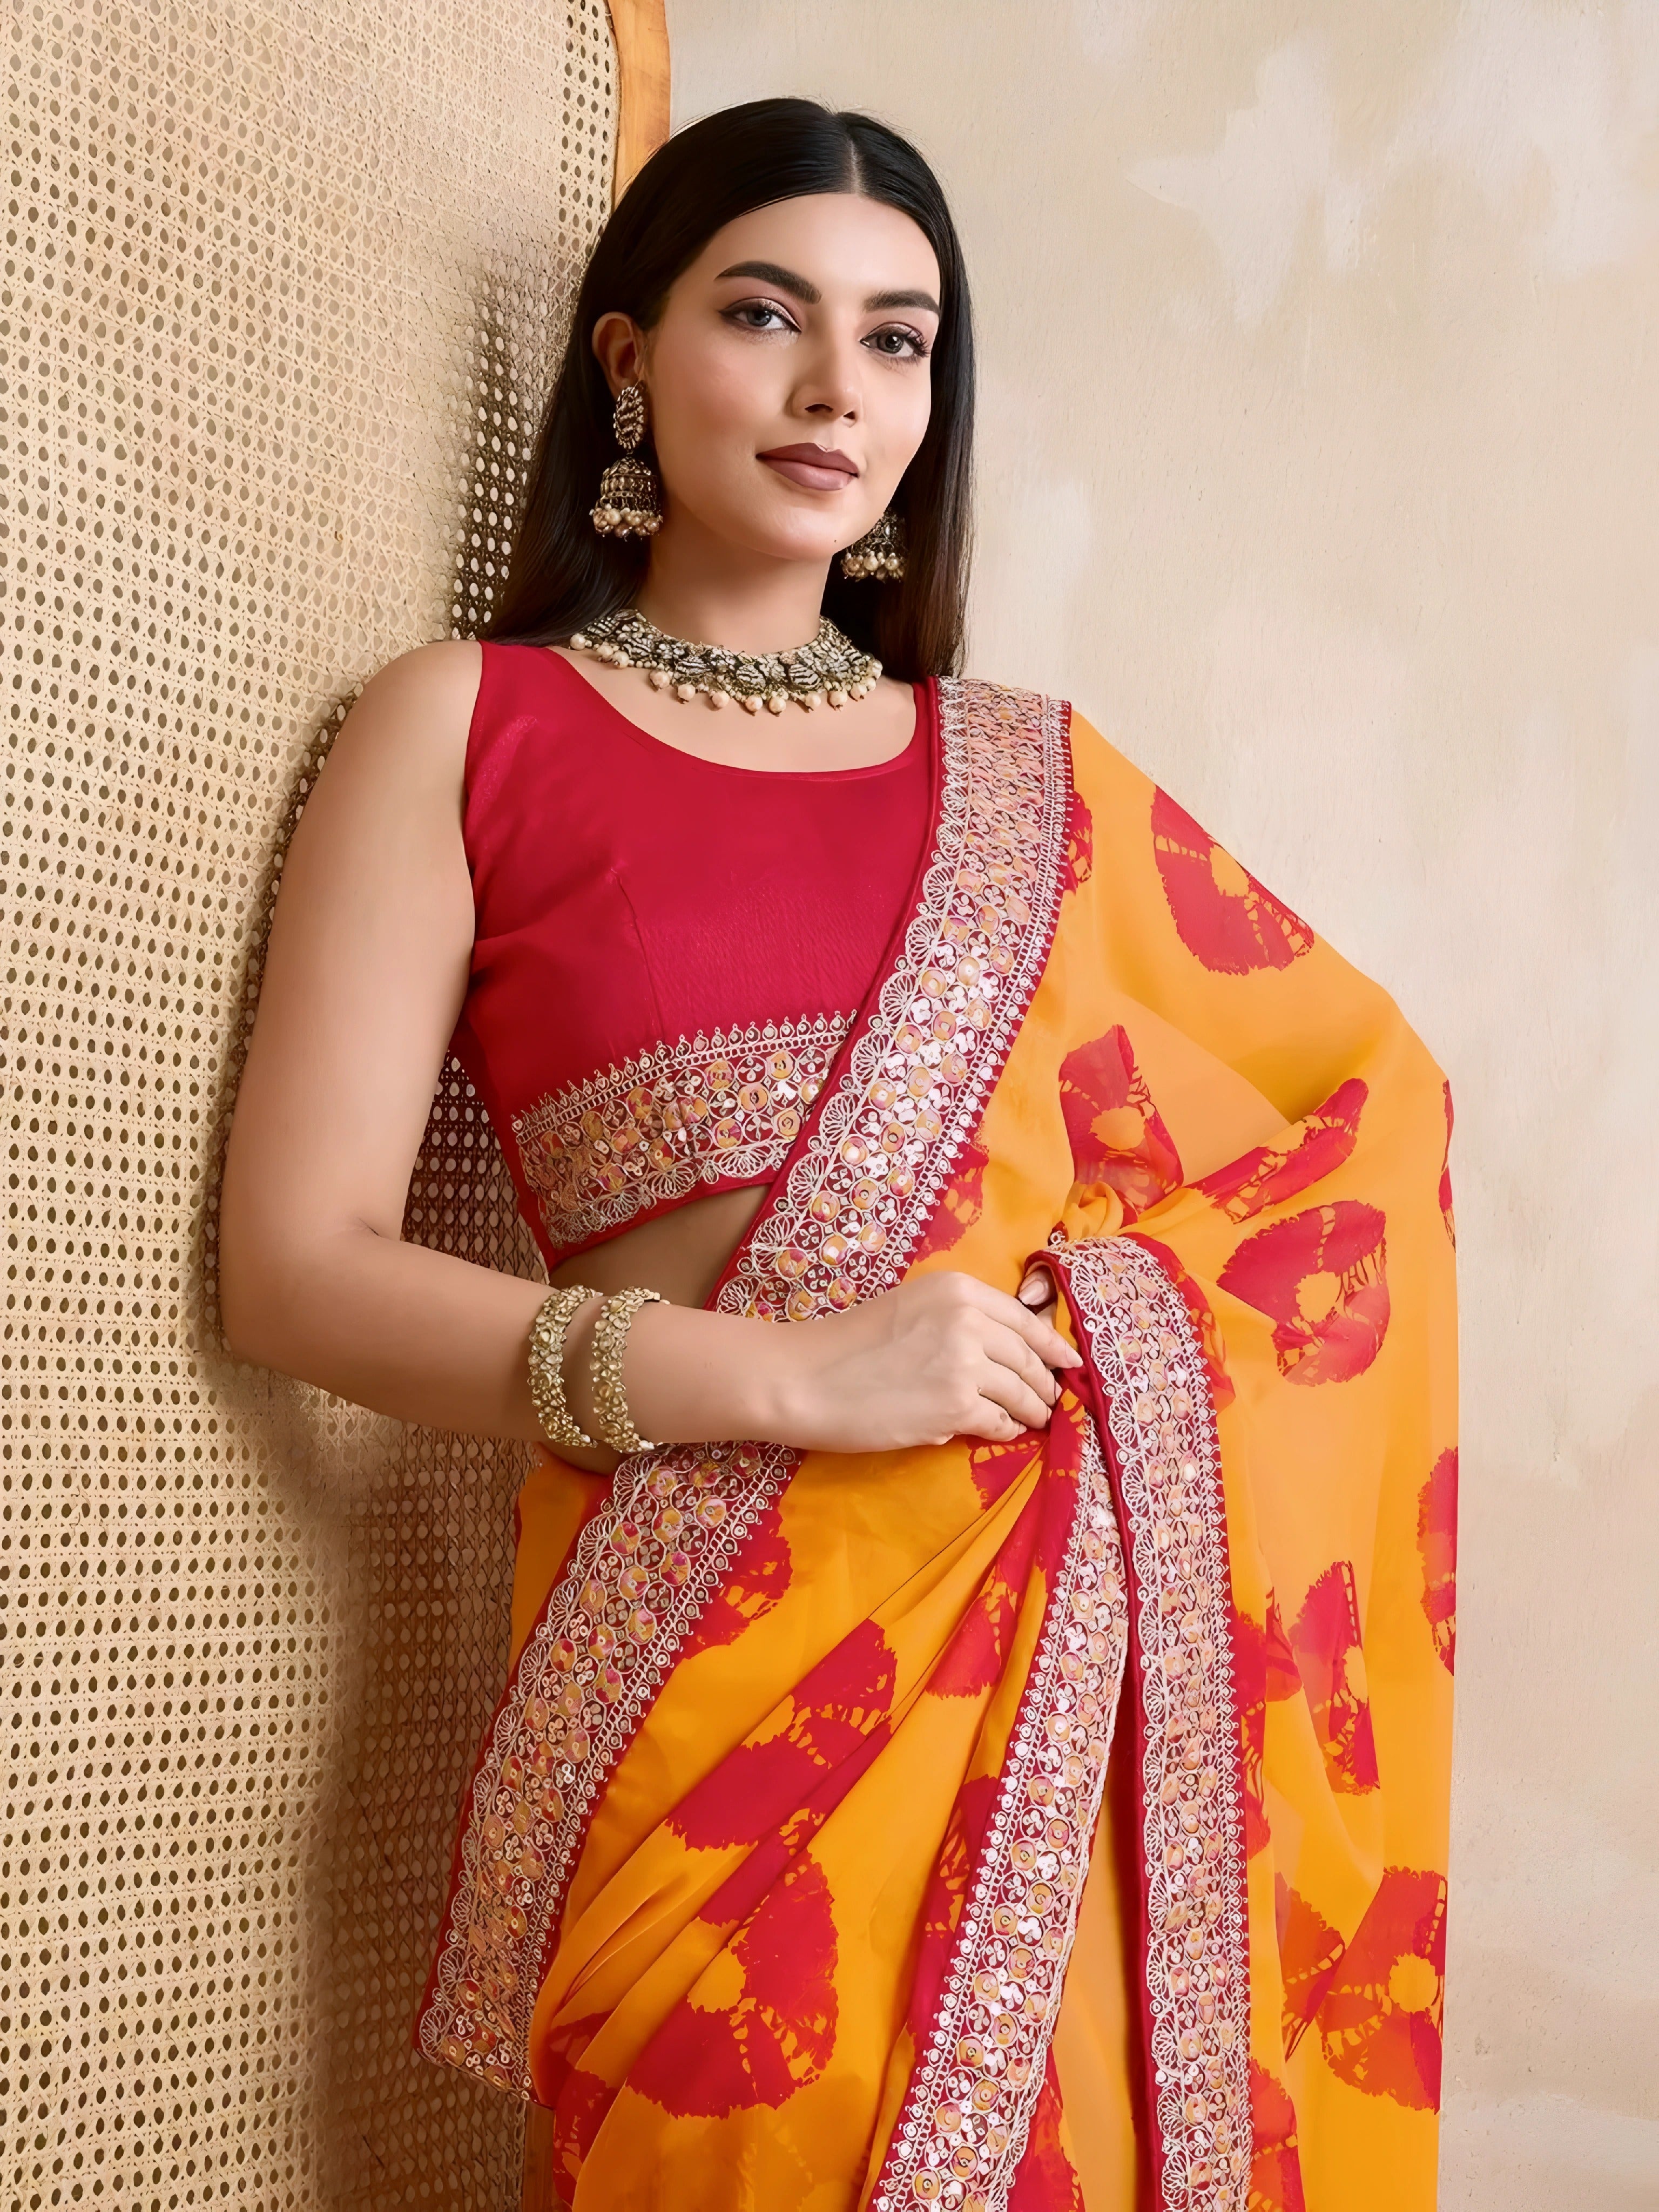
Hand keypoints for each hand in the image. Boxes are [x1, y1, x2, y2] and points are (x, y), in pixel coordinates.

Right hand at [761, 1269, 1083, 1455]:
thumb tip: (1006, 1352)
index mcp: (957, 1288)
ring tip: (1033, 1419)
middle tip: (1051, 1400)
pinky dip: (1007, 1429)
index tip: (1070, 1361)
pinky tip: (1003, 1431)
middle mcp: (969, 1319)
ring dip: (1032, 1410)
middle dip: (1044, 1382)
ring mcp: (966, 1363)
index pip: (1025, 1318)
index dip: (1053, 1344)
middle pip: (1029, 1357)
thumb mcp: (910, 1308)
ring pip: (1023, 1393)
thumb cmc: (847, 1345)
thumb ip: (958, 1320)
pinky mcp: (957, 1405)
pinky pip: (1001, 1422)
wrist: (804, 1378)